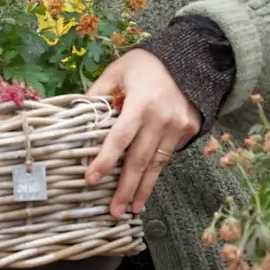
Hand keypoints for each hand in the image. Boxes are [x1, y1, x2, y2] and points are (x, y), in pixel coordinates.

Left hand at [85, 48, 200, 217]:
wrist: (191, 59)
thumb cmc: (148, 63)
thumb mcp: (119, 70)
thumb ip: (99, 91)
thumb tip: (78, 112)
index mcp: (140, 104)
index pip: (119, 138)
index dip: (104, 160)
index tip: (91, 179)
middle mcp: (161, 120)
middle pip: (140, 160)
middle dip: (126, 188)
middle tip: (114, 211)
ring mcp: (178, 127)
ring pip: (157, 164)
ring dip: (144, 188)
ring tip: (133, 208)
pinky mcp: (189, 131)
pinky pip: (169, 154)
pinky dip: (157, 169)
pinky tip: (147, 183)